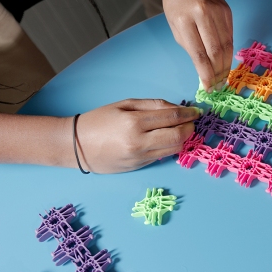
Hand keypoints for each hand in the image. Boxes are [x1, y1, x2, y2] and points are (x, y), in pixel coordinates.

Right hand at [76, 99, 200, 172]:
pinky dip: (170, 147)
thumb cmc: (99, 120)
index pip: (172, 118)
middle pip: (178, 136)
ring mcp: (139, 157)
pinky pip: (162, 156)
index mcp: (134, 122)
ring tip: (183, 130)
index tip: (196, 111)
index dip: (188, 114)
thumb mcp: (124, 104)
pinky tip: (168, 139)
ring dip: (183, 139)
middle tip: (192, 121)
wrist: (75, 145)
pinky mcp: (139, 166)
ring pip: (173, 149)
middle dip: (190, 128)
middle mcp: (139, 142)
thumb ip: (153, 105)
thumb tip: (177, 108)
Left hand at [149, 0, 233, 90]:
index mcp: (185, 20)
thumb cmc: (175, 4)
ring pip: (227, 44)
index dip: (206, 73)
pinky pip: (230, 35)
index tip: (209, 87)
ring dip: (226, 64)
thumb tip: (204, 69)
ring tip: (223, 77)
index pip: (199, 54)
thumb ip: (190, 47)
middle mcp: (204, 15)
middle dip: (219, 72)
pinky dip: (229, 50)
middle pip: (216, 51)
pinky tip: (226, 59)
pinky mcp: (227, 10)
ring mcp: (218, 11)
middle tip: (218, 85)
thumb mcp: (176, 26)